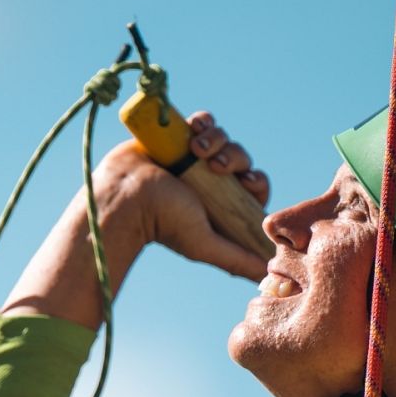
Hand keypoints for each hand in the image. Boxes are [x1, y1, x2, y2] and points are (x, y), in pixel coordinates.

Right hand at [104, 110, 268, 279]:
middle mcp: (210, 179)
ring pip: (224, 137)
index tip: (248, 181)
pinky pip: (203, 120)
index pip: (255, 185)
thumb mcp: (205, 244)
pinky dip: (204, 121)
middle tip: (217, 166)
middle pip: (241, 157)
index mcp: (222, 202)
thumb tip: (269, 276)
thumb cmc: (164, 223)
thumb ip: (236, 259)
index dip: (257, 180)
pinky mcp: (179, 135)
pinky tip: (194, 129)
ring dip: (217, 139)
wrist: (126, 195)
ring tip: (197, 149)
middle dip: (235, 157)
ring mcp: (194, 156)